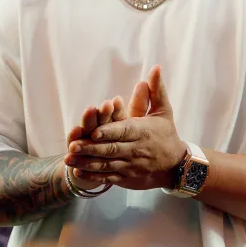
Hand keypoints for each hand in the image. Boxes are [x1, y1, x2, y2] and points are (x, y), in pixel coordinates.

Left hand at [66, 65, 187, 190]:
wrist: (176, 166)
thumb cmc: (167, 134)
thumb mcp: (164, 111)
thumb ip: (156, 90)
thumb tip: (155, 68)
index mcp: (141, 132)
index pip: (123, 131)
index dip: (108, 132)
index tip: (93, 131)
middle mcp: (135, 150)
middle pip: (111, 149)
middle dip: (91, 148)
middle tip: (73, 145)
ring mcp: (130, 166)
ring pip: (106, 165)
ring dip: (86, 163)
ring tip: (69, 159)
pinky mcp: (126, 178)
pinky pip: (108, 178)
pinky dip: (93, 177)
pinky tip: (78, 172)